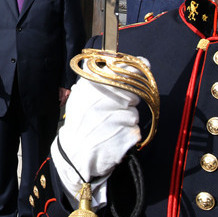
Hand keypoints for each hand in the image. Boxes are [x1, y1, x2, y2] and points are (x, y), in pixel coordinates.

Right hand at [50, 58, 146, 207]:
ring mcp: (119, 118)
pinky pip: (135, 130)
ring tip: (108, 126)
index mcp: (93, 87)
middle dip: (128, 98)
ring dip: (126, 118)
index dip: (136, 68)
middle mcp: (107, 99)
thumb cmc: (79, 124)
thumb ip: (95, 80)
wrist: (75, 155)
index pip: (123, 70)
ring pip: (133, 113)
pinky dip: (127, 134)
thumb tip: (118, 61)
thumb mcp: (79, 97)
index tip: (142, 65)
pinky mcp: (129, 135)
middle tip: (115, 107)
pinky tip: (112, 137)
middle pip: (132, 91)